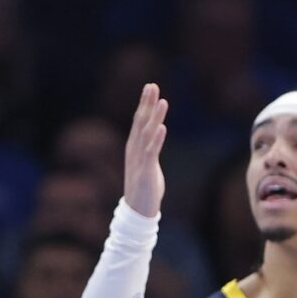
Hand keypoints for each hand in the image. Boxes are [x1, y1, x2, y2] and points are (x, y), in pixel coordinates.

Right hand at [123, 82, 168, 217]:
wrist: (138, 211)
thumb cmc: (145, 188)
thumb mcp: (147, 164)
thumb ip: (149, 149)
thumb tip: (155, 135)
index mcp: (134, 147)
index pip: (138, 120)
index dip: (144, 103)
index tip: (150, 87)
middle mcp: (134, 150)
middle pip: (140, 122)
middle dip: (146, 103)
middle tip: (152, 85)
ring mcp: (139, 160)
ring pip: (146, 134)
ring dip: (154, 117)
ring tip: (162, 101)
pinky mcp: (146, 171)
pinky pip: (152, 152)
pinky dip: (156, 139)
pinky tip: (162, 127)